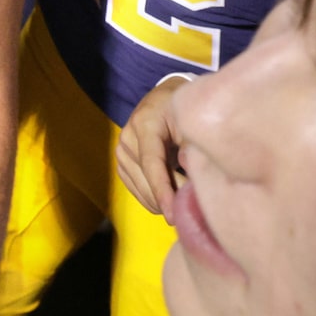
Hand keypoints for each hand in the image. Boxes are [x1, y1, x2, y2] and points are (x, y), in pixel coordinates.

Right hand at [114, 76, 189, 215]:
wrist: (162, 100)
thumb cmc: (180, 111)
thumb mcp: (189, 121)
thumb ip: (191, 146)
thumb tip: (190, 171)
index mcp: (144, 124)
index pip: (151, 163)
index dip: (163, 191)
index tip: (173, 214)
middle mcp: (127, 139)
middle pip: (146, 180)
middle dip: (169, 199)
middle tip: (193, 210)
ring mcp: (121, 153)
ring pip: (141, 190)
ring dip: (162, 201)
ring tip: (185, 203)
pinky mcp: (123, 165)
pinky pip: (137, 191)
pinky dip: (154, 200)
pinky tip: (171, 200)